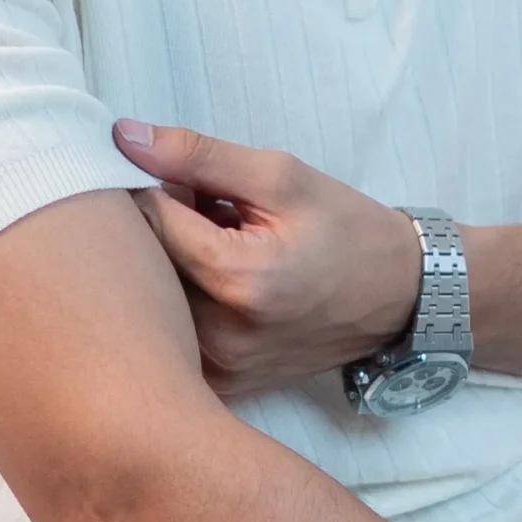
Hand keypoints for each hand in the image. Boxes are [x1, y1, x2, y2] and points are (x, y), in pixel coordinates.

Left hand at [111, 120, 423, 397]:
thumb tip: (124, 137)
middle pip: (145, 267)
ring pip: (155, 301)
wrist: (397, 297)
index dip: (153, 188)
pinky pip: (176, 332)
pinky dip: (186, 301)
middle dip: (162, 229)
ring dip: (173, 266)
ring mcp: (219, 367)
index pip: (148, 221)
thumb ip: (198, 156)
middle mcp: (221, 334)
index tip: (181, 179)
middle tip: (206, 213)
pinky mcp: (221, 383)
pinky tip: (223, 285)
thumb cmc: (345, 230)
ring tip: (221, 249)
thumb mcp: (281, 177)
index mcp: (237, 278)